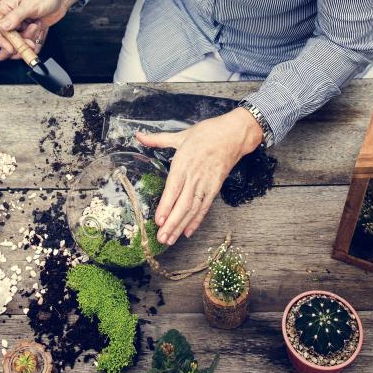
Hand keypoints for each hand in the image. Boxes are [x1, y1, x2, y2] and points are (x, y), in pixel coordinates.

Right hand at [0, 0, 48, 61]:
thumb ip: (15, 16)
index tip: (10, 49)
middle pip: (1, 40)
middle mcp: (8, 19)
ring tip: (35, 29)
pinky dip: (33, 44)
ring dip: (26, 43)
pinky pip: (25, 46)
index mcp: (4, 9)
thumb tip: (2, 26)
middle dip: (12, 47)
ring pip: (15, 45)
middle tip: (22, 48)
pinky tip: (39, 33)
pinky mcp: (26, 34)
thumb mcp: (29, 5)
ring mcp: (17, 28)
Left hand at [136, 108, 263, 244]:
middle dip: (171, 224)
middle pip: (182, 205)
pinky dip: (197, 221)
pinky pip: (205, 207)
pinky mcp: (215, 188)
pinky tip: (188, 232)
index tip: (158, 221)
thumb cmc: (206, 133)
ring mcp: (206, 184)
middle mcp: (194, 177)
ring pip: (192, 209)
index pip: (172, 190)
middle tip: (161, 239)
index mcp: (183, 164)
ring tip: (171, 239)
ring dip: (181, 226)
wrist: (234, 134)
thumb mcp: (180, 135)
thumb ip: (157, 139)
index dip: (166, 207)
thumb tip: (138, 135)